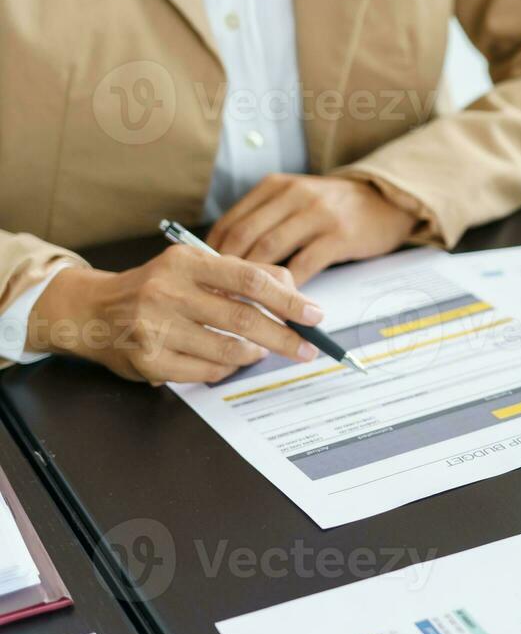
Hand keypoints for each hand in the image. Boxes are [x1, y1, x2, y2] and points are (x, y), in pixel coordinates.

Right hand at [28, 247, 325, 384]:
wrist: (92, 310)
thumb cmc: (157, 288)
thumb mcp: (193, 267)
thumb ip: (242, 274)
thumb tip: (295, 292)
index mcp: (184, 262)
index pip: (249, 280)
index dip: (288, 299)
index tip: (315, 315)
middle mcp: (167, 292)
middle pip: (243, 319)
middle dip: (284, 337)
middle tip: (308, 348)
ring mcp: (155, 328)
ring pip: (228, 350)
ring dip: (254, 354)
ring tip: (262, 350)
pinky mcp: (149, 360)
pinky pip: (207, 371)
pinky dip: (227, 368)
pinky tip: (228, 361)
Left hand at [206, 174, 415, 284]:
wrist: (387, 201)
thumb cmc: (336, 208)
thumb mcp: (296, 200)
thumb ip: (266, 220)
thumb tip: (228, 260)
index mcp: (275, 187)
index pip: (232, 222)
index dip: (213, 254)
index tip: (207, 281)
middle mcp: (293, 196)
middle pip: (246, 237)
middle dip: (228, 271)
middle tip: (219, 298)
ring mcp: (317, 214)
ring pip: (271, 251)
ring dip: (256, 283)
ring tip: (246, 306)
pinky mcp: (339, 235)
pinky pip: (304, 265)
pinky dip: (289, 288)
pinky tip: (283, 303)